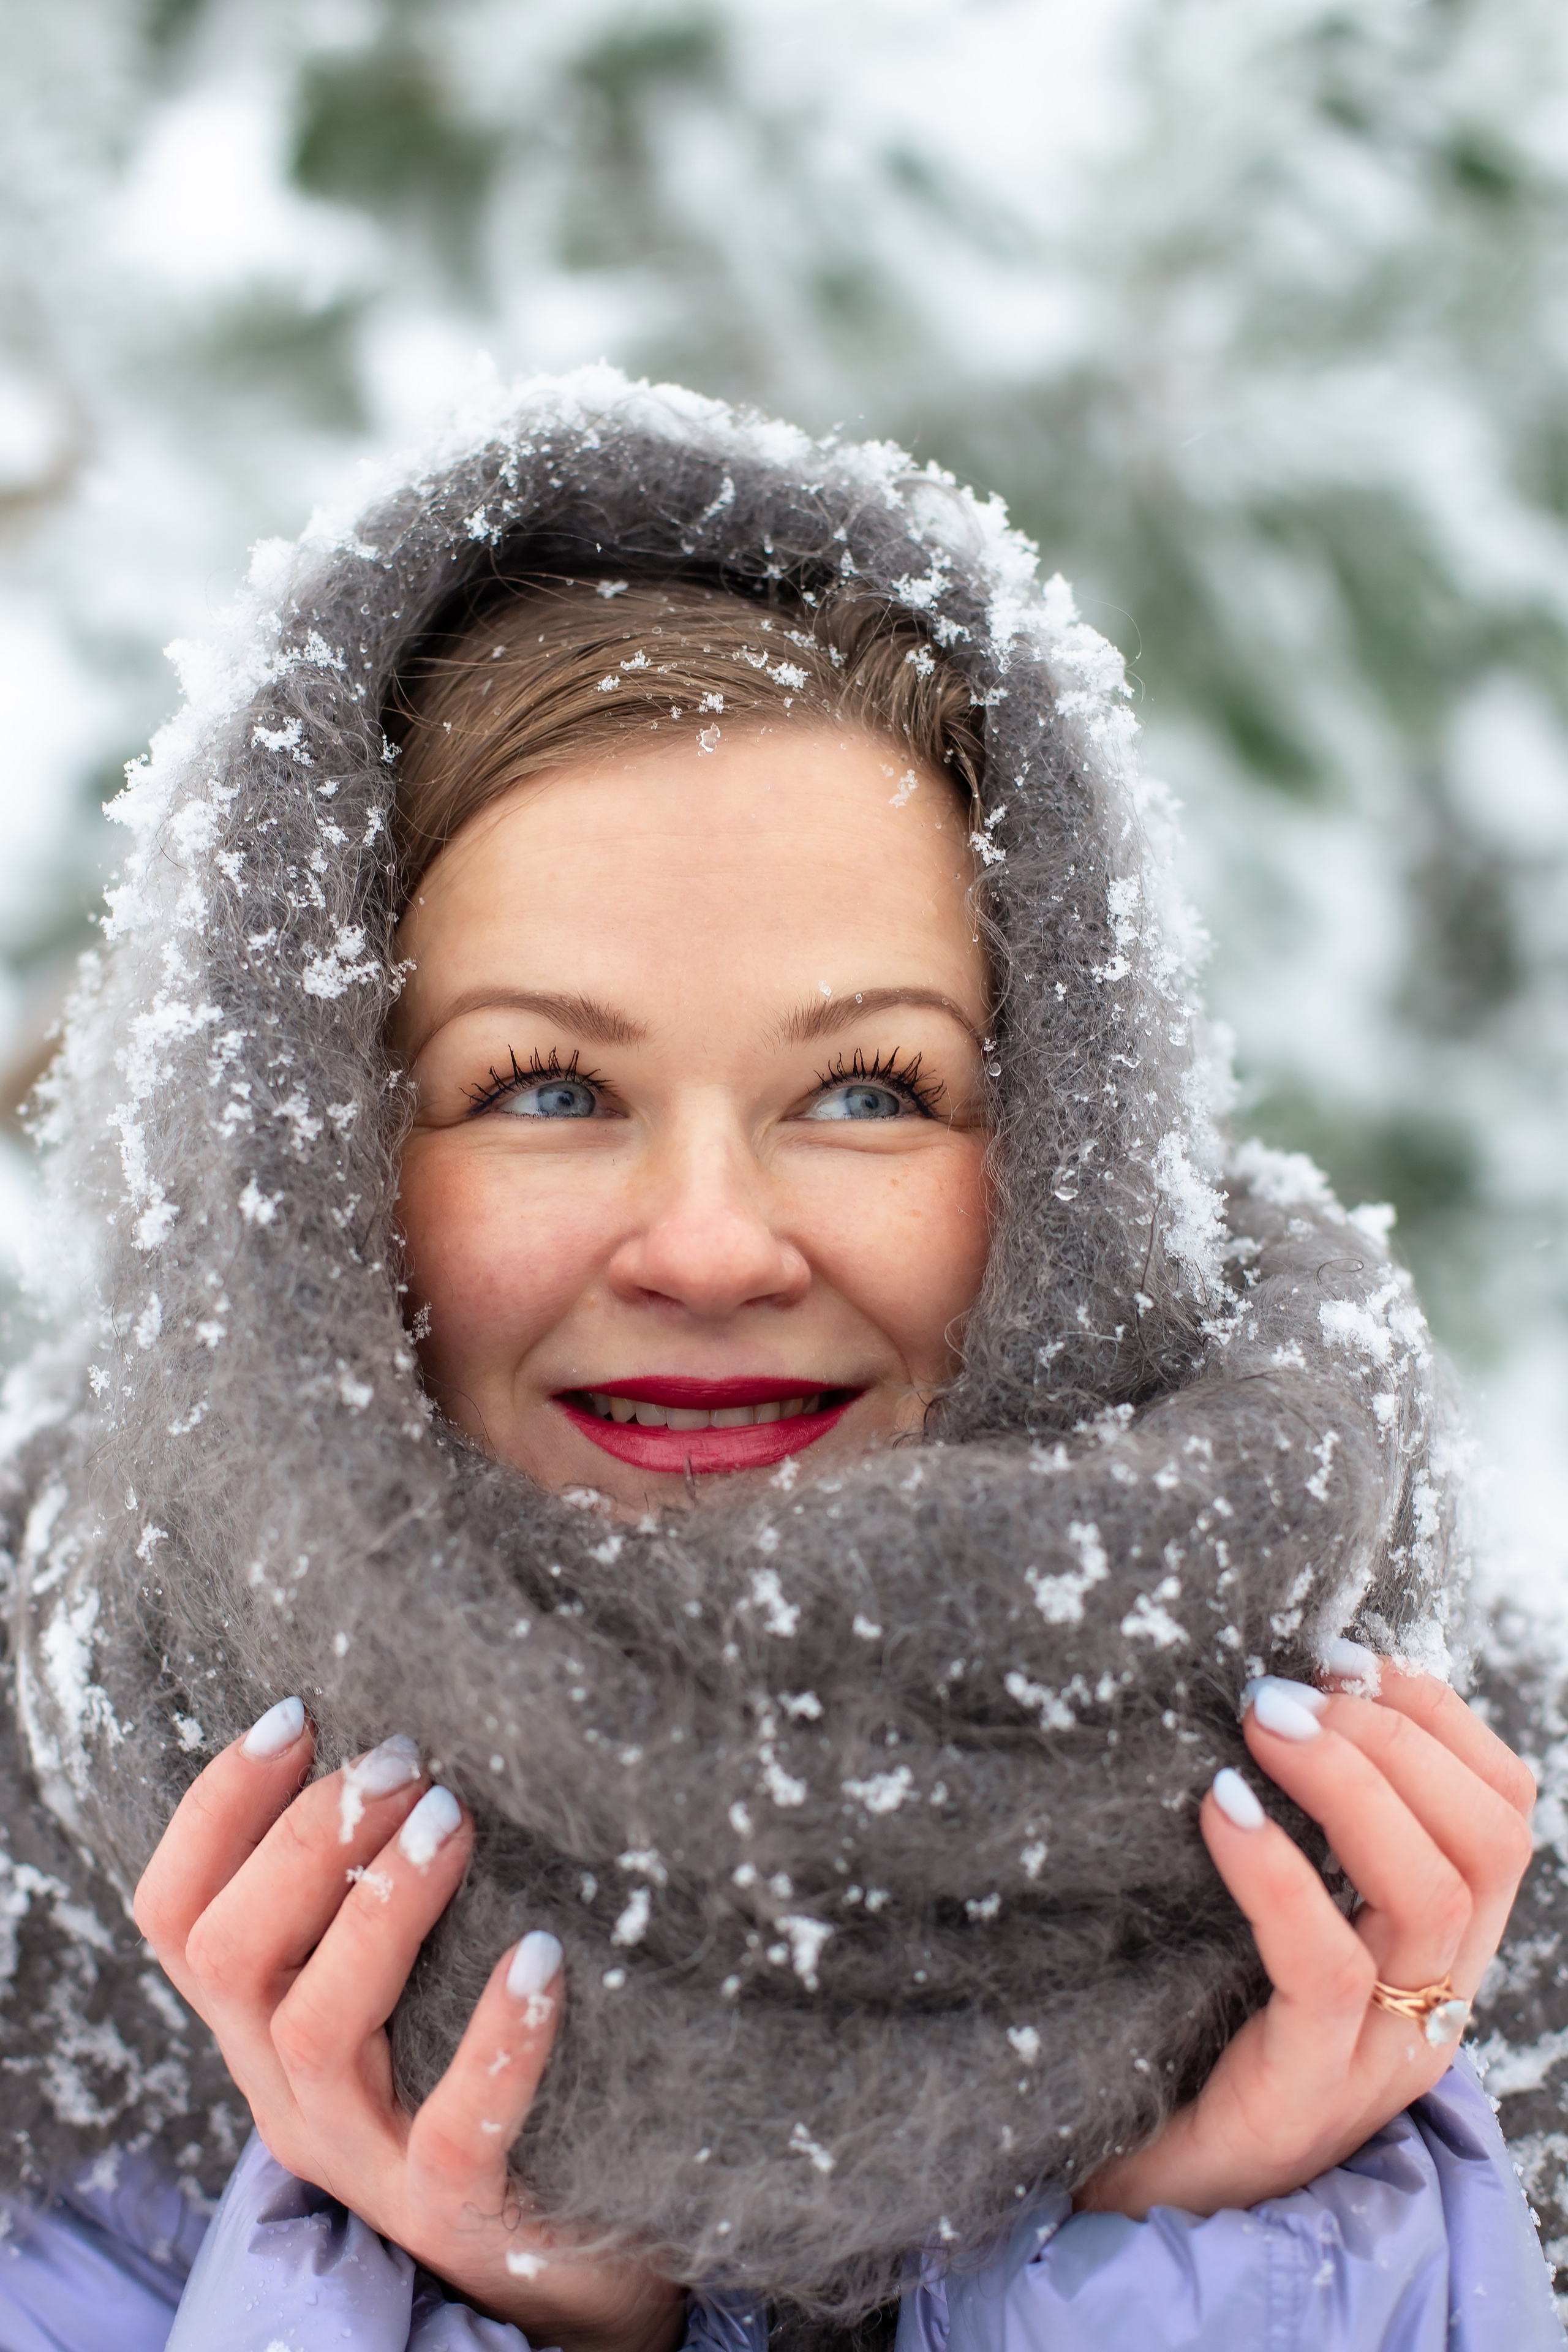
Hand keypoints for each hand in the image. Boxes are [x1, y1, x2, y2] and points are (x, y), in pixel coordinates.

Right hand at [134, 1701, 685, 2351]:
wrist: (550, 2258)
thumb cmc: (469, 2074)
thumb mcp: (394, 1985)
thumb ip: (368, 1892)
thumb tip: (404, 1743)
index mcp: (257, 2026)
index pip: (176, 1916)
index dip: (216, 1809)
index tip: (295, 1713)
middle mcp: (288, 2091)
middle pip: (232, 1956)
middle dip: (306, 1838)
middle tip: (401, 1760)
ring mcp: (366, 2158)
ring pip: (317, 2027)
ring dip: (380, 1906)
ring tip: (453, 1820)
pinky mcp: (456, 2209)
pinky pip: (455, 2128)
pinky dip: (496, 2037)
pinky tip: (539, 1956)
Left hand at [1076, 1647, 1535, 2218]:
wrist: (1141, 2188)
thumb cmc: (1197, 2024)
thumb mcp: (1269, 1911)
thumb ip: (1301, 1828)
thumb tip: (1279, 1688)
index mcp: (1437, 1948)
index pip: (1501, 1813)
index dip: (1439, 1717)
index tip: (1346, 1656)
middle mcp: (1433, 2000)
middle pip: (1485, 1844)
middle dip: (1396, 1738)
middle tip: (1287, 1689)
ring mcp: (1379, 2057)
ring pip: (1429, 1899)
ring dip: (1350, 1786)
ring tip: (1261, 1723)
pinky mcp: (1306, 2097)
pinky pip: (1327, 1971)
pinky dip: (1280, 1874)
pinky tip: (1223, 1810)